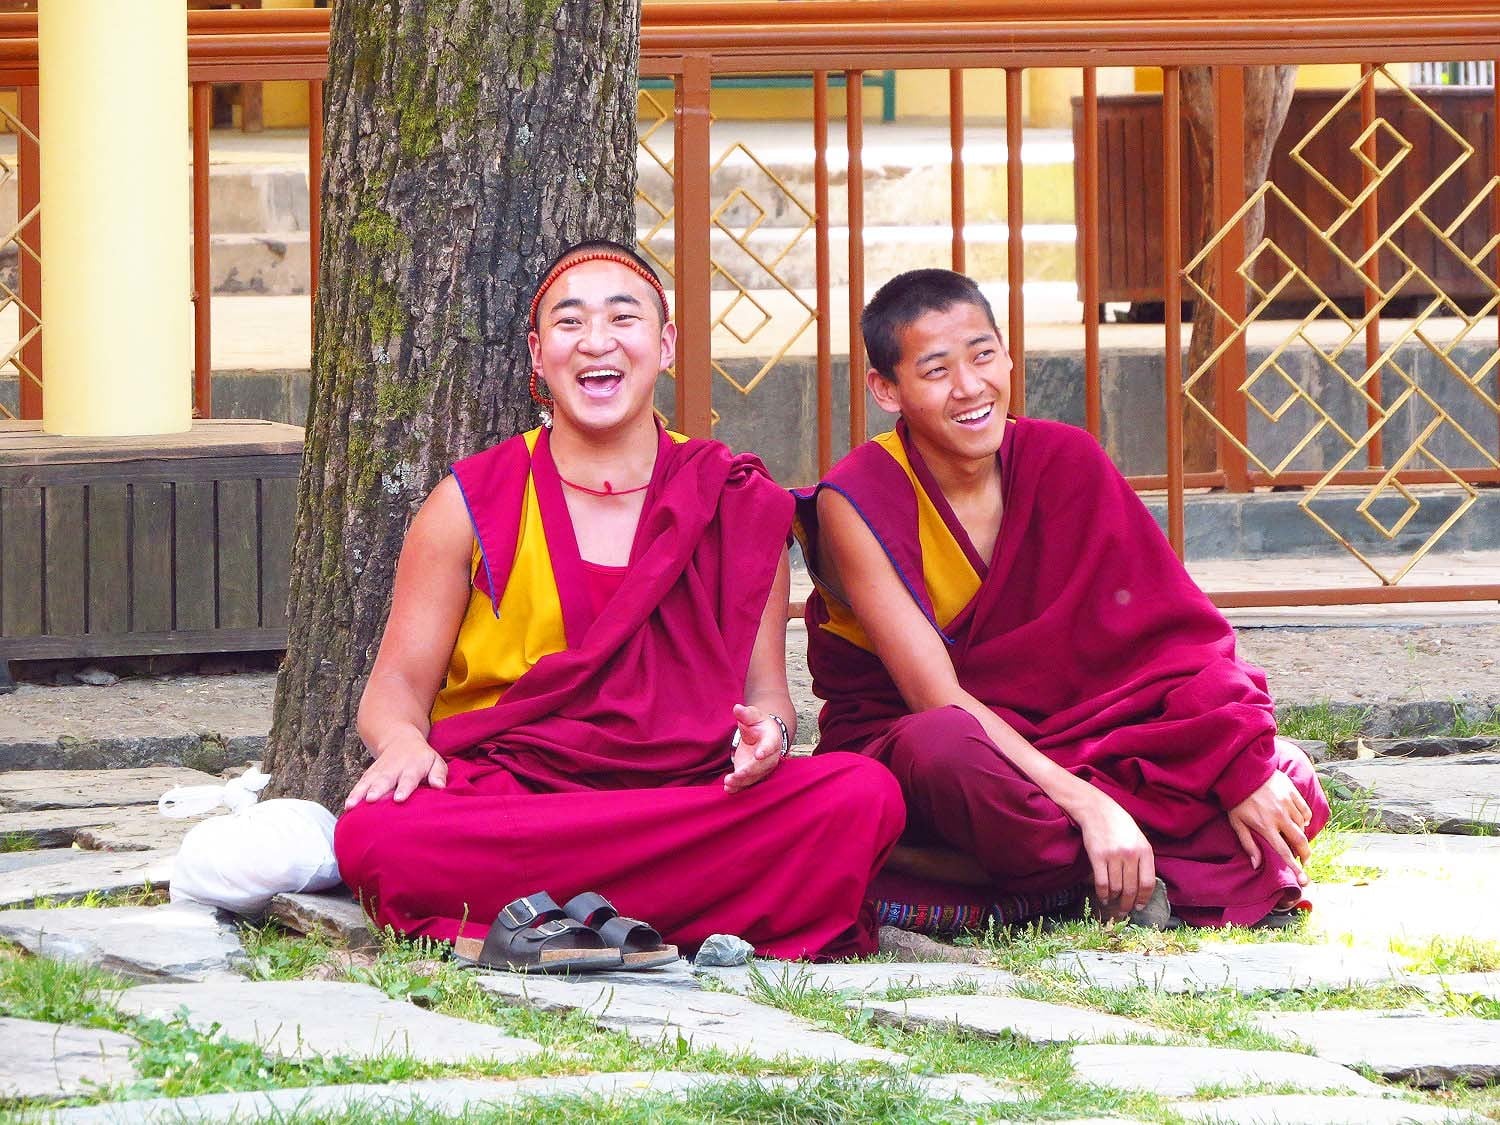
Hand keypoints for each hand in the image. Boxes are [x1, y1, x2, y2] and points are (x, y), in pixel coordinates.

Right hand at [344, 733, 447, 807]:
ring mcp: (379, 771)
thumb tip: (440, 786)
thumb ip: (438, 773)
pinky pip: (360, 784)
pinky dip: (353, 794)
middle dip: (377, 789)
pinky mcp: (369, 774)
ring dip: (360, 793)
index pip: (408, 778)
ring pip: (368, 781)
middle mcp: (394, 768)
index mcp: (413, 766)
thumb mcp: (435, 761)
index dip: (404, 788)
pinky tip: (347, 806)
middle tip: (371, 799)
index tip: (399, 799)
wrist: (400, 739)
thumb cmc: (421, 758)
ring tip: (352, 805)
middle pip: (385, 779)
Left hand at [723, 703, 782, 794]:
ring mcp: (762, 767)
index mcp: (772, 740)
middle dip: (750, 771)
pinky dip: (738, 788)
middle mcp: (770, 757)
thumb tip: (737, 708)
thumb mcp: (753, 716)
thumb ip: (746, 714)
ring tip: (728, 783)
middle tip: (738, 774)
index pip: (770, 746)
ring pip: (754, 777)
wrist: (764, 736)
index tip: (759, 755)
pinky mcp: (753, 774)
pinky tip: (728, 790)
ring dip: (742, 782)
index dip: (765, 751)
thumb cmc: (759, 725)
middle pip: (762, 766)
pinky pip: (747, 783)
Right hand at [1073, 792, 1155, 918]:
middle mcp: (1130, 854)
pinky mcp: (1097, 857)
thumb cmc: (1119, 824)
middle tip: (1125, 910)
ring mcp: (1113, 856)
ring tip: (1113, 903)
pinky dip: (1103, 894)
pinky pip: (1102, 882)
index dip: (1144, 898)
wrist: (1096, 809)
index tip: (1139, 906)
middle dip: (1128, 903)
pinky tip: (1104, 897)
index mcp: (1145, 850)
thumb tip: (1142, 885)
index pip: (1148, 882)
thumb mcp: (1138, 837)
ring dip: (1115, 899)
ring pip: (1116, 888)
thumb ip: (1143, 858)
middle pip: (1131, 888)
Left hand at [1228, 771, 1312, 883]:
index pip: (1284, 852)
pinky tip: (1301, 822)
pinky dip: (1305, 819)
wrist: (1242, 771)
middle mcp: (1279, 817)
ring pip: (1302, 826)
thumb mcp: (1237, 823)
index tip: (1303, 878)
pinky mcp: (1292, 793)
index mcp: (1265, 826)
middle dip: (1305, 854)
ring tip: (1296, 839)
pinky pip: (1305, 811)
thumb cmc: (1237, 800)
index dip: (1294, 867)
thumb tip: (1256, 865)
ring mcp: (1288, 804)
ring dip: (1302, 835)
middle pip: (1300, 841)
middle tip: (1305, 860)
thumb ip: (1248, 844)